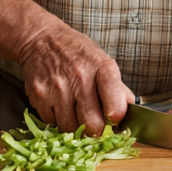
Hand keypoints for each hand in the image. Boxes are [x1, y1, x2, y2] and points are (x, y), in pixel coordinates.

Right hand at [17, 19, 133, 135]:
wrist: (41, 40)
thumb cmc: (77, 53)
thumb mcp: (103, 62)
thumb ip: (118, 88)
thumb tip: (132, 111)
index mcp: (102, 68)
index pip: (115, 104)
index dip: (116, 118)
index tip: (114, 119)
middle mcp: (80, 78)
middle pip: (92, 124)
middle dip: (96, 131)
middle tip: (95, 125)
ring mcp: (58, 88)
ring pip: (70, 128)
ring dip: (75, 127)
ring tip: (76, 113)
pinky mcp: (39, 95)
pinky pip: (51, 122)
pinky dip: (57, 120)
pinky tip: (59, 106)